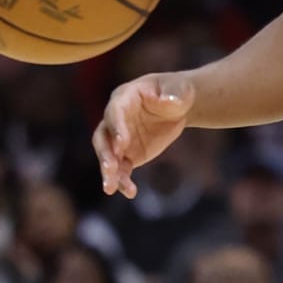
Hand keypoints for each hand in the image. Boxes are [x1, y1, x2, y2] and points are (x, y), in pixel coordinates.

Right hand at [95, 72, 196, 198]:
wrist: (177, 106)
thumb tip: (170, 101)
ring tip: (110, 188)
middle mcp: (116, 119)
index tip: (122, 143)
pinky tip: (130, 192)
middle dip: (105, 153)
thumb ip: (175, 94)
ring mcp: (119, 138)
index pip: (115, 112)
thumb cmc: (176, 92)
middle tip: (109, 169)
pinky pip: (122, 170)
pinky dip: (123, 181)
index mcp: (124, 97)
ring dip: (109, 173)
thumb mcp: (179, 89)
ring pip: (108, 157)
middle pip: (103, 137)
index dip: (117, 127)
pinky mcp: (127, 154)